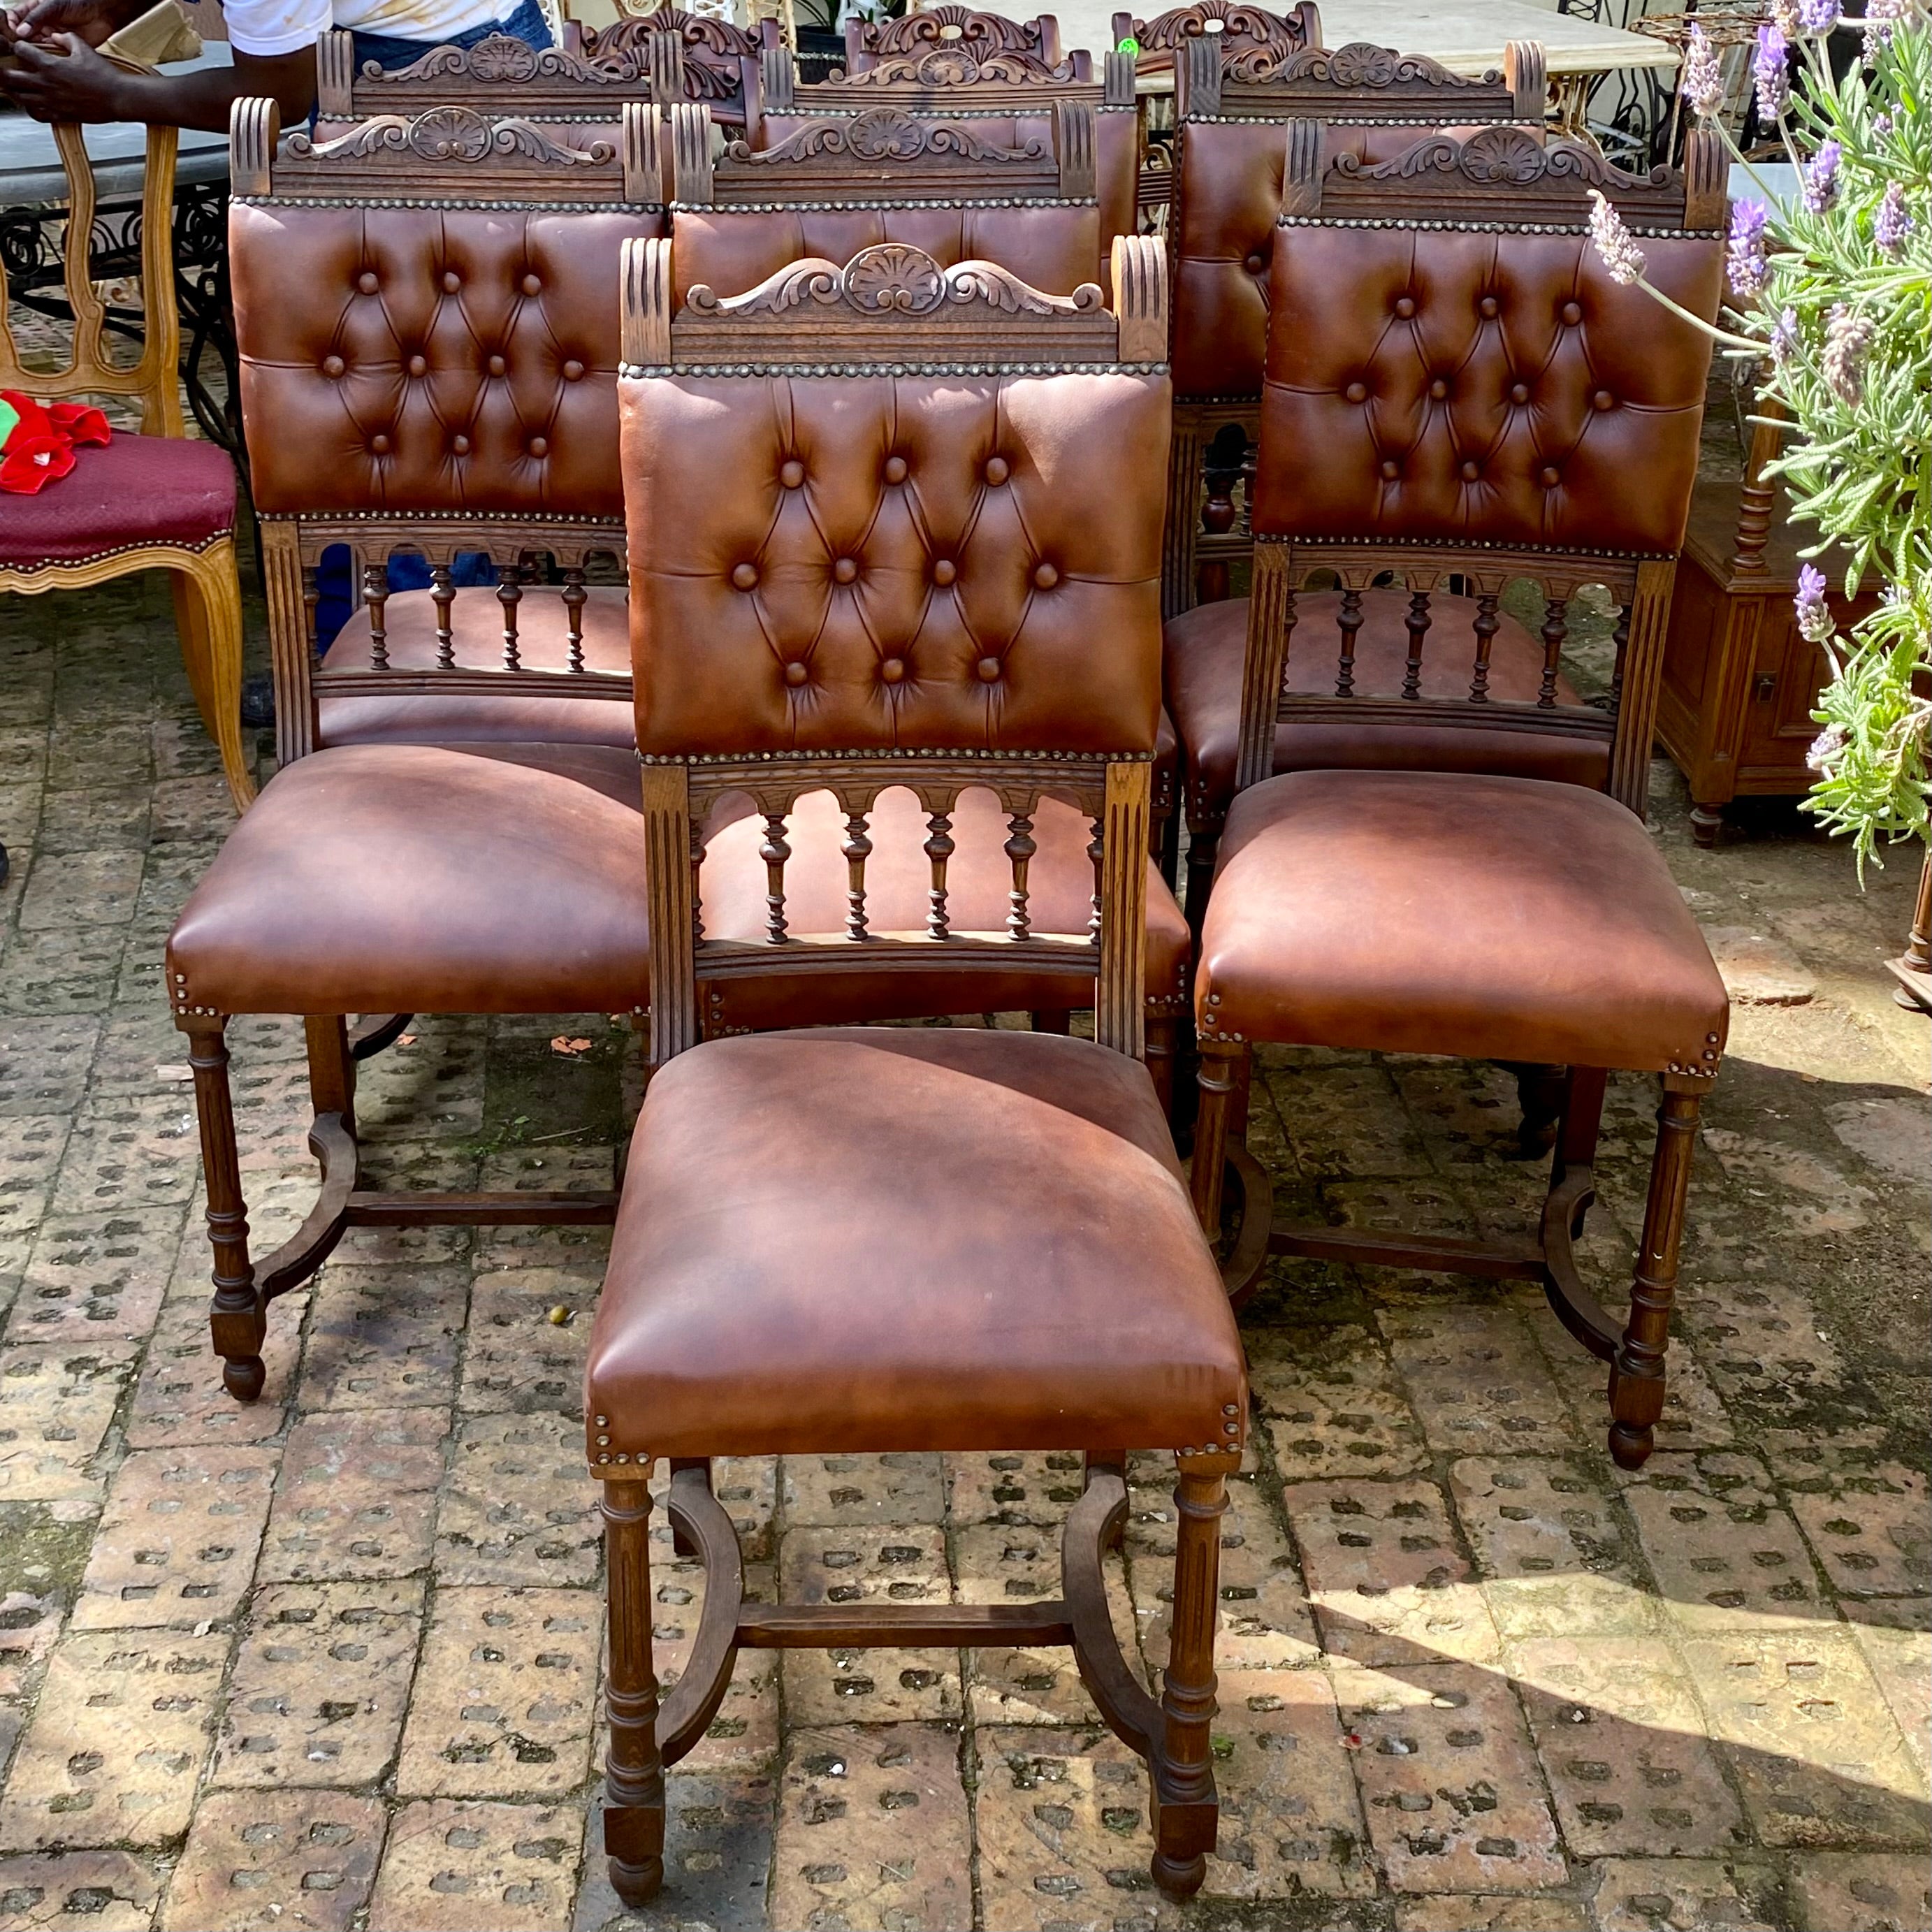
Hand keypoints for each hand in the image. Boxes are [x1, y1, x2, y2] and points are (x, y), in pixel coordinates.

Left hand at [0, 31, 133, 119]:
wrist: (120, 98)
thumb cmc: (104, 75)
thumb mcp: (84, 48)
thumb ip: (65, 39)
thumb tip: (54, 36)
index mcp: (50, 65)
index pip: (20, 50)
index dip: (18, 46)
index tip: (22, 48)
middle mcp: (47, 84)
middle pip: (10, 77)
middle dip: (5, 71)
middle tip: (6, 69)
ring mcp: (52, 101)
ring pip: (19, 97)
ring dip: (14, 90)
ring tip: (16, 86)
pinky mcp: (60, 115)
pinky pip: (36, 114)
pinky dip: (30, 108)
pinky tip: (34, 103)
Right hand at [3, 0, 140, 47]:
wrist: (102, 12)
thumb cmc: (78, 2)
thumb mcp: (52, 6)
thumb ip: (36, 17)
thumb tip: (20, 31)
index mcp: (34, 9)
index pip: (15, 17)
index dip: (11, 24)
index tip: (12, 31)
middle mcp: (41, 23)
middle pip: (24, 34)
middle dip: (21, 41)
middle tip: (20, 48)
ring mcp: (51, 36)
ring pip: (36, 46)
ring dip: (34, 51)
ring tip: (33, 55)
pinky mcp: (63, 48)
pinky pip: (51, 55)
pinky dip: (48, 58)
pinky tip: (46, 61)